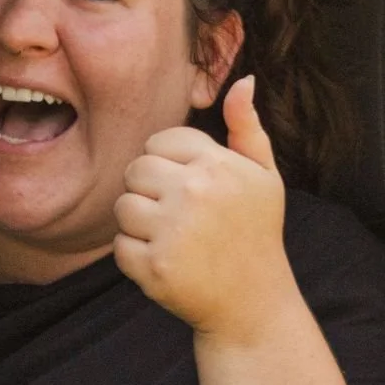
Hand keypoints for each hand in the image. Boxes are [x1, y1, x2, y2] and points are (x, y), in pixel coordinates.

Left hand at [112, 76, 293, 342]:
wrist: (253, 303)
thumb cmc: (256, 233)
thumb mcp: (263, 177)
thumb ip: (247, 127)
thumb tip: (244, 80)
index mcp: (219, 164)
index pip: (160, 142)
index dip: (168, 166)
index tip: (189, 190)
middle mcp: (196, 192)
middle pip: (135, 170)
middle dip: (150, 192)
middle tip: (179, 218)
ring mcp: (174, 230)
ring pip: (123, 207)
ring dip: (140, 225)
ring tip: (173, 240)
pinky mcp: (155, 266)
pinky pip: (120, 246)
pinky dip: (136, 258)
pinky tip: (167, 263)